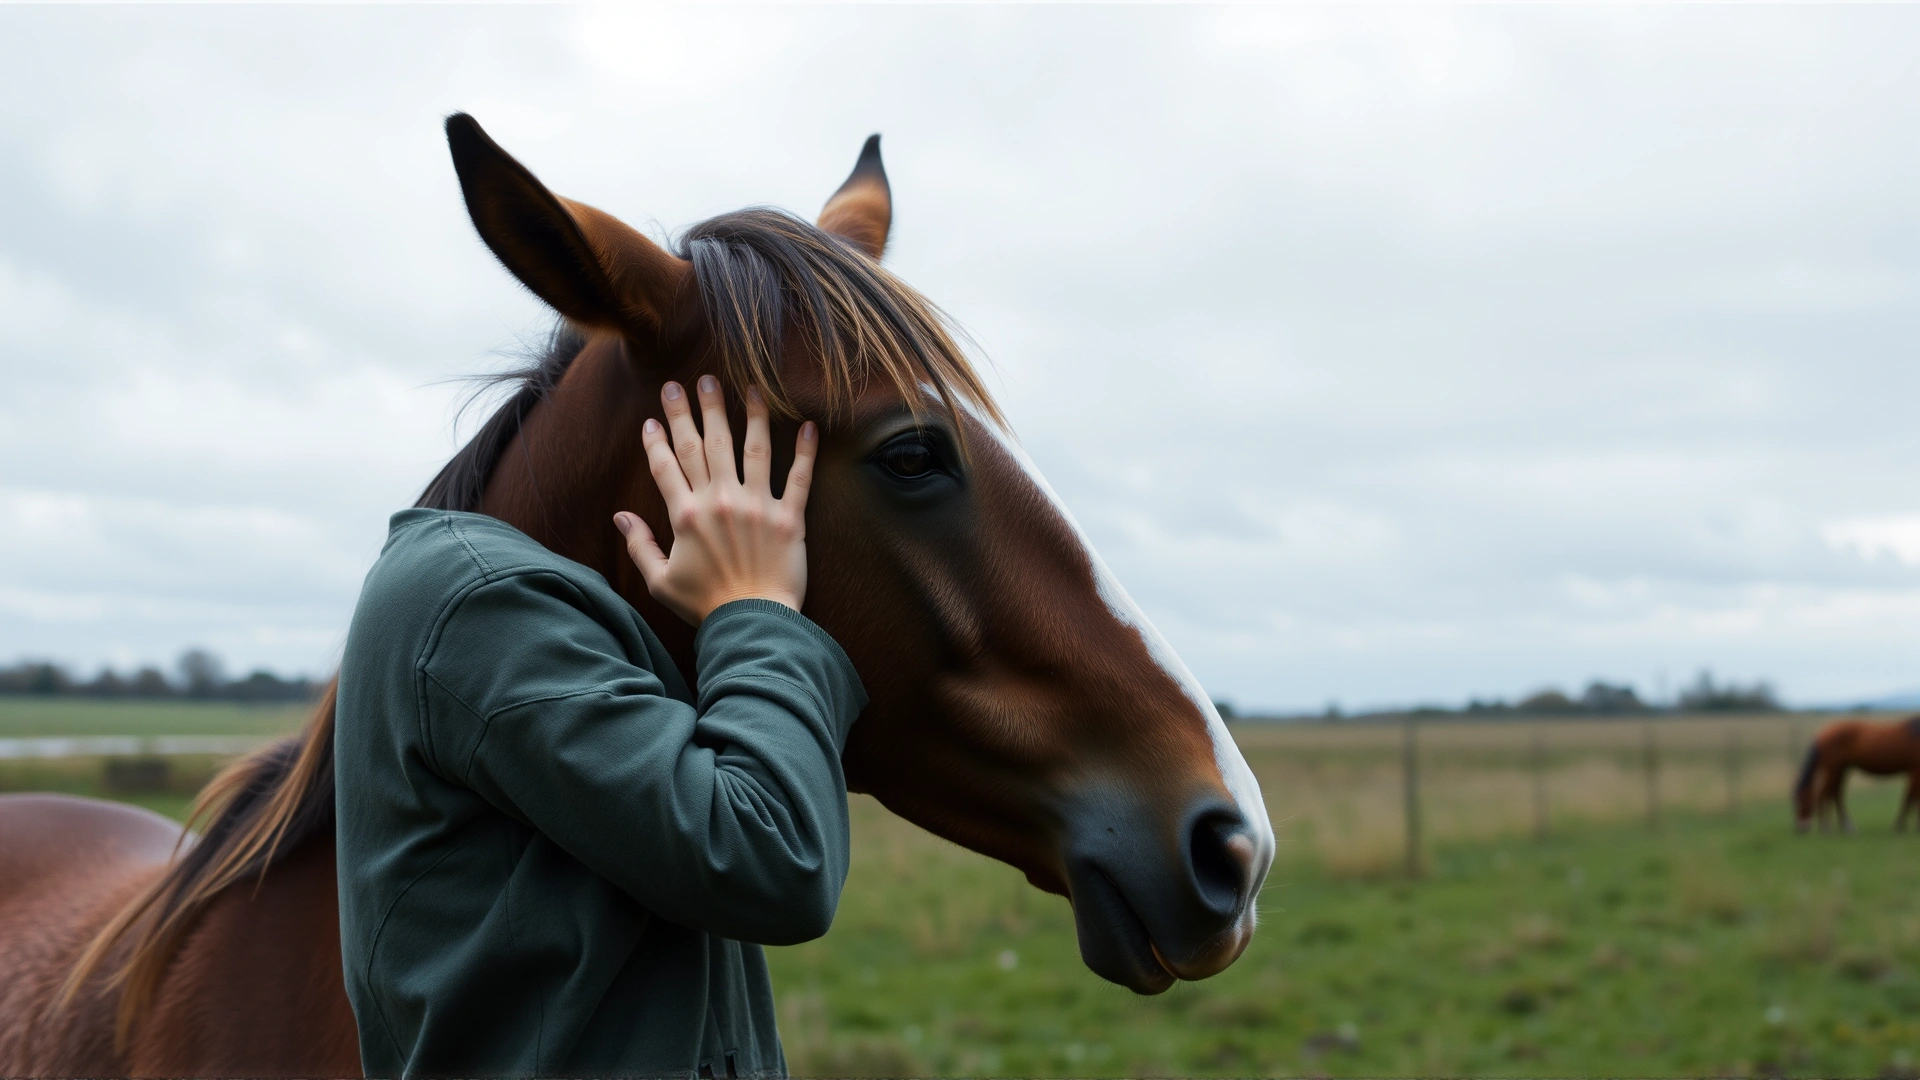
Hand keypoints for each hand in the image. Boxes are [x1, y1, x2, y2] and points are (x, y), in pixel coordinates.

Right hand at [614, 375, 816, 625]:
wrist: (752, 624)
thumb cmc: (705, 606)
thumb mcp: (660, 582)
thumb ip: (639, 545)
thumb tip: (620, 516)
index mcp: (685, 516)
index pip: (666, 465)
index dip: (658, 438)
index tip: (654, 417)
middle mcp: (719, 501)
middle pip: (703, 445)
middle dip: (694, 409)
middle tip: (688, 382)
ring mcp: (756, 506)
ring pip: (751, 448)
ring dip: (748, 414)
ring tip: (746, 386)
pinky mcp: (789, 518)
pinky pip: (799, 477)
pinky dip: (806, 451)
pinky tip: (809, 425)